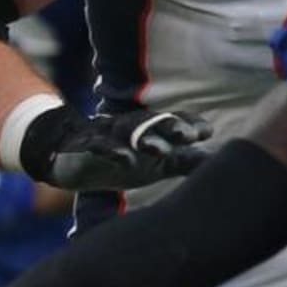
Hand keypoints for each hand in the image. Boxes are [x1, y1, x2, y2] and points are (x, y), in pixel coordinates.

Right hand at [20, 106, 211, 190]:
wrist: (65, 157)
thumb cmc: (118, 160)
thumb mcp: (156, 165)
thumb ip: (185, 161)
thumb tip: (221, 161)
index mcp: (149, 131)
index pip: (171, 122)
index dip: (187, 124)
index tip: (206, 132)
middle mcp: (130, 129)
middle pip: (153, 122)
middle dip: (170, 126)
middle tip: (188, 135)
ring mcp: (107, 136)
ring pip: (128, 133)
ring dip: (144, 139)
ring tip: (160, 149)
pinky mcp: (85, 147)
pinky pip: (99, 147)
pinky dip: (111, 152)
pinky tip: (124, 160)